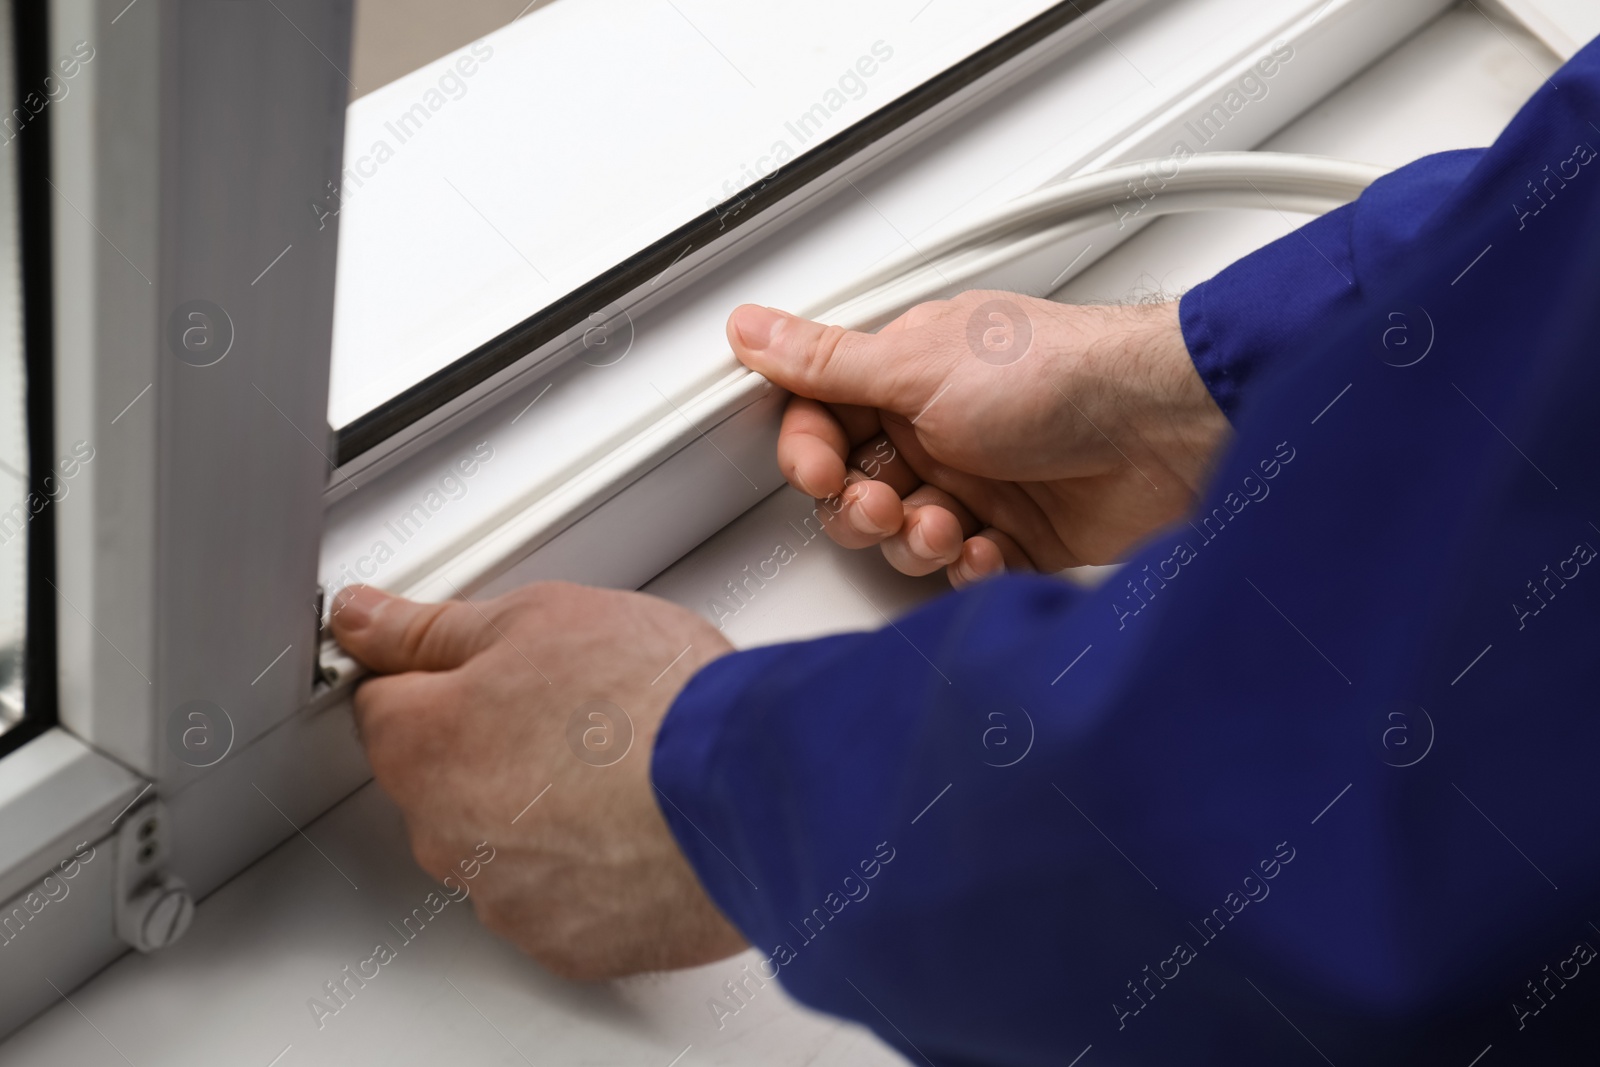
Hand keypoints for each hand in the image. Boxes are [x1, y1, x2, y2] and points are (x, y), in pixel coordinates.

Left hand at [329, 581, 745, 980]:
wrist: (748, 792)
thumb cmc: (653, 704)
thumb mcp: (540, 617)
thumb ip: (434, 627)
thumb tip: (364, 620)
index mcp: (423, 745)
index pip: (387, 701)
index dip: (445, 675)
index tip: (493, 669)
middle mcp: (445, 835)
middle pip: (445, 778)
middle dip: (494, 744)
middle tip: (577, 710)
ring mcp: (505, 898)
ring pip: (502, 843)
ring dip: (542, 810)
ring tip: (621, 770)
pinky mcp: (568, 943)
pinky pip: (559, 897)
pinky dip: (589, 867)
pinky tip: (637, 825)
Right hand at [727, 291, 1228, 583]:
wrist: (1164, 430)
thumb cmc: (1059, 375)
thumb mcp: (919, 364)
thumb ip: (826, 361)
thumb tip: (752, 328)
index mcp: (908, 374)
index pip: (823, 420)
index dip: (811, 453)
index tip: (822, 470)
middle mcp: (940, 427)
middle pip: (856, 490)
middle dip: (864, 509)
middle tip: (891, 505)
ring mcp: (980, 482)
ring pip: (904, 536)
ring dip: (918, 540)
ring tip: (950, 526)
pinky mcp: (1020, 536)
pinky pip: (962, 571)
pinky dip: (970, 567)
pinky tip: (992, 548)